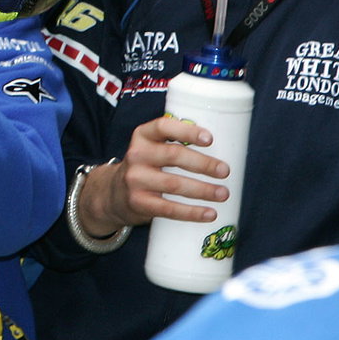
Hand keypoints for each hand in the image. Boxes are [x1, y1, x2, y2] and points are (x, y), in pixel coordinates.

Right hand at [79, 116, 228, 236]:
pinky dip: (192, 212)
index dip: (187, 131)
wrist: (113, 193)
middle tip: (225, 171)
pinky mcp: (138, 202)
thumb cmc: (146, 167)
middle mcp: (136, 154)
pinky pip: (168, 209)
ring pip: (174, 184)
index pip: (163, 126)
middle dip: (203, 164)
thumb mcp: (151, 148)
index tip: (210, 139)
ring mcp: (135, 179)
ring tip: (223, 193)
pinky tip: (209, 213)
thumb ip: (175, 145)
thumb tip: (225, 150)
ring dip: (203, 189)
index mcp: (142, 136)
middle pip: (173, 155)